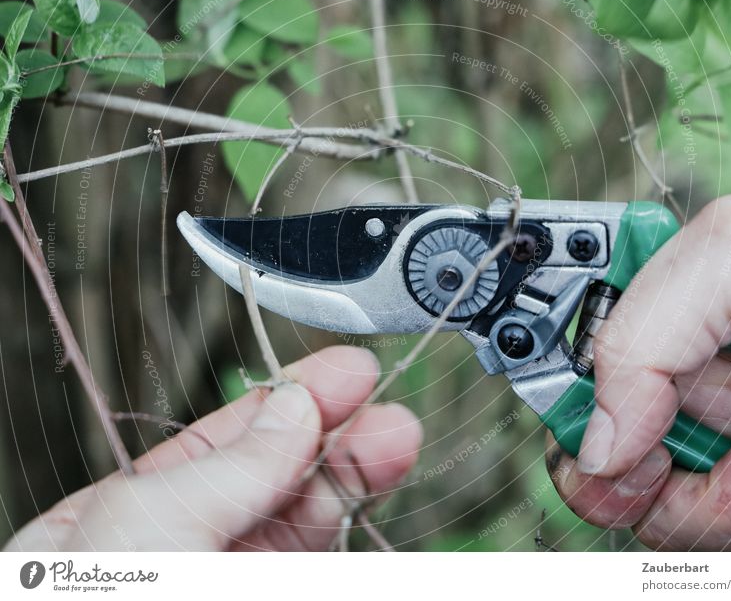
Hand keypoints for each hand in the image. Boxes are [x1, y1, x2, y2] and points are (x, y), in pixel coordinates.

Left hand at [3, 346, 420, 550]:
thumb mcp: (137, 535)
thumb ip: (220, 470)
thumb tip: (293, 407)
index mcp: (113, 527)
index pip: (213, 442)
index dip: (281, 398)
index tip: (342, 371)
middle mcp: (183, 549)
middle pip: (272, 473)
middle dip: (333, 426)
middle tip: (382, 396)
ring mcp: (235, 573)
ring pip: (309, 514)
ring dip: (358, 469)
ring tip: (399, 435)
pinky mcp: (284, 593)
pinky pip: (325, 545)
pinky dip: (355, 510)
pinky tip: (377, 484)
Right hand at [547, 190, 730, 549]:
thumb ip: (639, 331)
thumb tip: (598, 441)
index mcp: (664, 336)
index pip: (578, 393)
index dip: (568, 421)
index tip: (593, 434)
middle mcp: (691, 401)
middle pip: (605, 474)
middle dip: (621, 482)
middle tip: (658, 460)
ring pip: (671, 529)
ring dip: (719, 499)